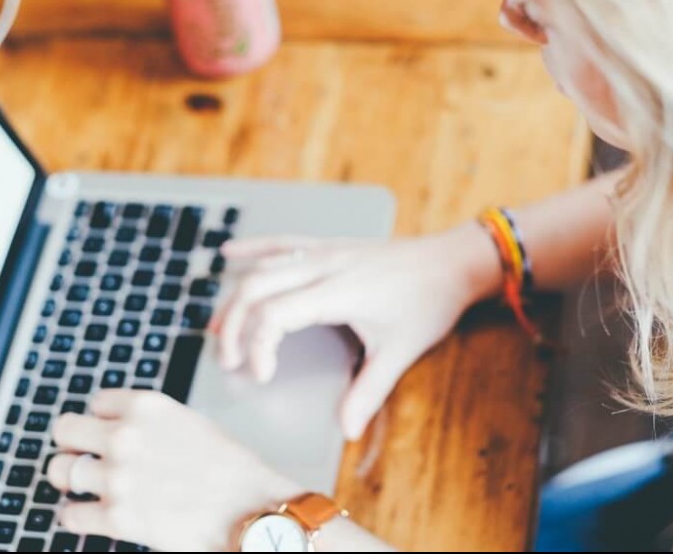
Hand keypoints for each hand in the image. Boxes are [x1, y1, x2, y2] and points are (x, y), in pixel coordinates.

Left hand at [47, 390, 299, 550]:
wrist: (250, 510)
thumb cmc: (230, 469)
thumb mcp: (188, 423)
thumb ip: (150, 423)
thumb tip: (120, 429)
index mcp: (146, 407)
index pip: (96, 403)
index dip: (102, 420)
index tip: (107, 433)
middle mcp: (125, 437)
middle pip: (64, 430)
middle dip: (73, 444)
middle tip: (83, 457)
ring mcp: (116, 478)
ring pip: (60, 471)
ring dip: (72, 480)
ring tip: (88, 488)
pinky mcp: (115, 518)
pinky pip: (69, 515)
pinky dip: (78, 517)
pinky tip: (95, 516)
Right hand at [212, 223, 500, 439]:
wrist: (453, 261)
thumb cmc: (429, 302)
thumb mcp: (401, 351)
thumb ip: (369, 392)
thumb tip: (347, 430)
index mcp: (337, 291)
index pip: (274, 315)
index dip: (258, 347)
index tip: (262, 377)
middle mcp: (324, 266)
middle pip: (256, 289)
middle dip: (234, 327)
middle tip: (229, 362)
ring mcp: (325, 252)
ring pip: (263, 268)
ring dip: (236, 297)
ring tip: (218, 330)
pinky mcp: (330, 246)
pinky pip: (283, 242)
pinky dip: (253, 248)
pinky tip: (229, 254)